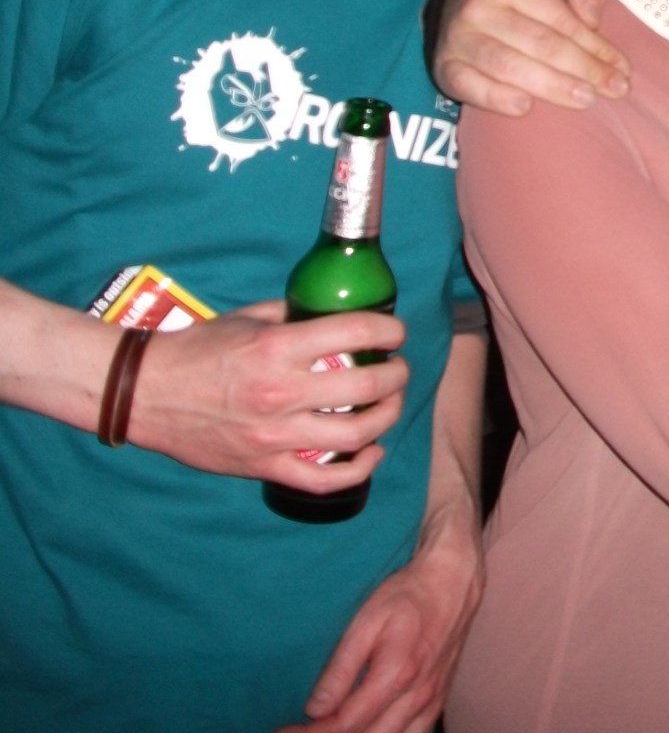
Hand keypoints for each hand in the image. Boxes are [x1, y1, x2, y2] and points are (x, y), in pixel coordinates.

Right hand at [127, 301, 407, 491]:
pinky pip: (323, 479)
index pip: (355, 334)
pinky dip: (357, 470)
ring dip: (386, 416)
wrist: (145, 393)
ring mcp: (273, 435)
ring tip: (389, 403)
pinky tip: (371, 451)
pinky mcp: (264, 467)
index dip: (388, 330)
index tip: (395, 332)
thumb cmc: (197, 350)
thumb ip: (295, 315)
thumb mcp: (248, 318)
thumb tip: (337, 313)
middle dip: (396, 374)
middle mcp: (280, 392)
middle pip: (366, 385)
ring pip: (355, 434)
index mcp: (276, 348)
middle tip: (397, 367)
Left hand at [287, 524, 483, 732]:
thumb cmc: (408, 596)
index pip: (345, 724)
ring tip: (329, 729)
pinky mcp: (438, 701)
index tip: (283, 730)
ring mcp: (430, 701)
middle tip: (298, 731)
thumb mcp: (367, 621)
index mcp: (396, 675)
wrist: (453, 584)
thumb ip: (342, 667)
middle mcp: (417, 696)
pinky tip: (367, 729)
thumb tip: (316, 708)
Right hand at [433, 0, 629, 114]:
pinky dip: (496, 98)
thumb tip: (592, 18)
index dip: (596, 47)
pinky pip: (470, 86)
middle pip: (541, 45)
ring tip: (586, 101)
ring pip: (509, 67)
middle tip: (614, 90)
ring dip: (551, 87)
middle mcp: (479, 7)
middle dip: (583, 70)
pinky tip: (525, 108)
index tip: (622, 70)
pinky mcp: (444, 67)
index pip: (562, 20)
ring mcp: (458, 39)